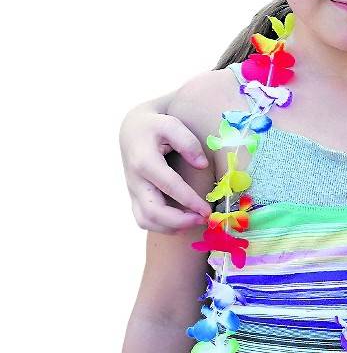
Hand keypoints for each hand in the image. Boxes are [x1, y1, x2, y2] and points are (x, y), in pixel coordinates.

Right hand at [120, 110, 209, 231]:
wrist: (132, 129)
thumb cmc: (155, 126)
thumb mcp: (172, 124)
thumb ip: (188, 142)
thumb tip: (201, 165)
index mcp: (145, 161)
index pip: (169, 186)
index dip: (189, 200)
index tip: (207, 210)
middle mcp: (135, 180)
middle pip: (152, 211)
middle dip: (179, 221)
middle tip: (203, 220)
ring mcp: (133, 190)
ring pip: (145, 220)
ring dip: (170, 227)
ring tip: (194, 222)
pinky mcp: (135, 196)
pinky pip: (143, 219)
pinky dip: (162, 226)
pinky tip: (182, 221)